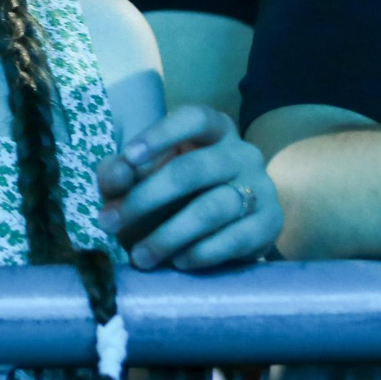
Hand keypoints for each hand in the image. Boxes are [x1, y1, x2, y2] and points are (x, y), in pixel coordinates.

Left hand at [96, 105, 284, 270]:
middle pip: (194, 169)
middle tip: (110, 224)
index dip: (161, 134)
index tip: (129, 157)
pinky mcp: (270, 224)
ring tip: (140, 256)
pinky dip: (200, 253)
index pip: (193, 118)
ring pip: (213, 208)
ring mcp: (261, 187)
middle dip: (147, 198)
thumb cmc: (172, 196)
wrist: (223, 234)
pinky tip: (178, 261)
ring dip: (169, 235)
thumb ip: (120, 172)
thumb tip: (116, 174)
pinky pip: (234, 238)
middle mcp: (241, 152)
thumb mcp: (139, 181)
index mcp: (213, 129)